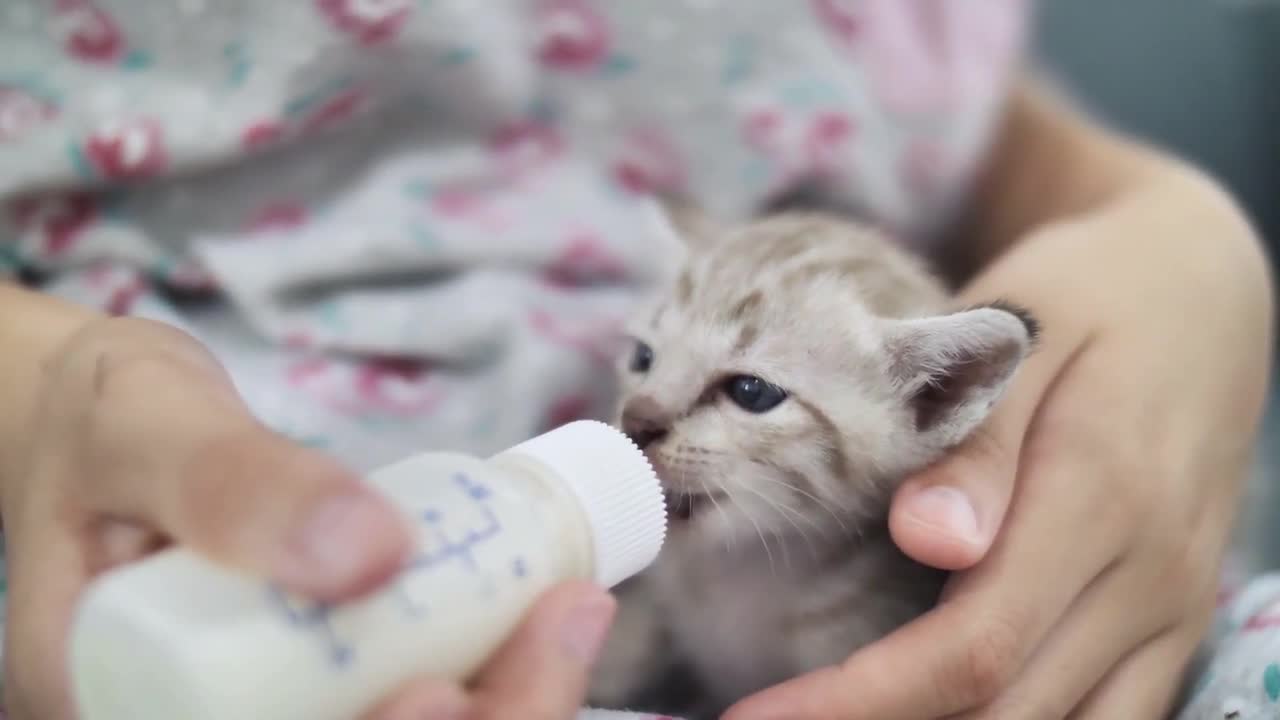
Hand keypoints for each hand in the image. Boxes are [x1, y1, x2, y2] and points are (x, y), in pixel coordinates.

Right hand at [0, 315, 612, 719]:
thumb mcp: (146, 427)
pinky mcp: (333, 683)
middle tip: (561, 625)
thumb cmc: (103, 423)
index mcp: (119, 706)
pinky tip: (552, 612)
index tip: (438, 692)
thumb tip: (368, 549)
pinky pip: (424, 698)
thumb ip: (232, 483)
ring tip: (574, 610)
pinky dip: (498, 669)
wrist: (109, 429)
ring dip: (508, 699)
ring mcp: (278, 711)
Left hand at [725, 174, 1272, 718]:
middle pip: (1008, 714)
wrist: (1199, 291)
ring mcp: (1173, 611)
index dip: (858, 701)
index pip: (972, 648)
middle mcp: (1150, 577)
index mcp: (1103, 498)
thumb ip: (977, 446)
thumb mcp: (1025, 333)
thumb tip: (925, 539)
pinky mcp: (1175, 623)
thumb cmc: (1090, 297)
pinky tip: (930, 713)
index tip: (756, 716)